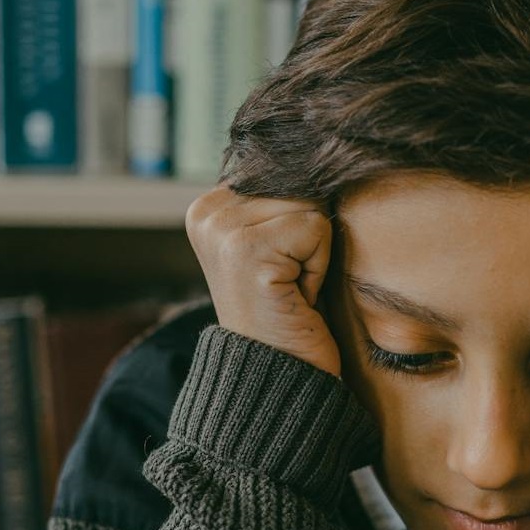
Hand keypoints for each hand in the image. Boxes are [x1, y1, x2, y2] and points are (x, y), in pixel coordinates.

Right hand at [185, 184, 341, 374]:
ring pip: (311, 207)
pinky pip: (317, 229)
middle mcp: (207, 212)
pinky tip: (294, 295)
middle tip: (287, 282)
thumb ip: (282, 201)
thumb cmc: (288, 310)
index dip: (300, 223)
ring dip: (315, 253)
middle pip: (301, 186)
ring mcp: (222, 230)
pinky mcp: (247, 249)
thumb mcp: (276, 245)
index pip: (287, 174)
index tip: (278, 267)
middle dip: (309, 237)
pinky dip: (318, 267)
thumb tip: (322, 154)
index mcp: (209, 205)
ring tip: (290, 288)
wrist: (277, 374)